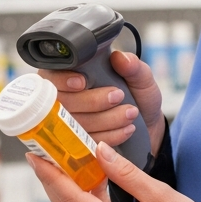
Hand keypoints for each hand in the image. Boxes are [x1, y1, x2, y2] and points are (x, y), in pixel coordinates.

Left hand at [29, 140, 200, 201]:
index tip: (37, 157)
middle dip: (52, 182)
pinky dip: (84, 199)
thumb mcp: (160, 195)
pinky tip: (88, 179)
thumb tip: (100, 151)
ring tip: (61, 162)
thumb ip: (126, 173)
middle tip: (42, 154)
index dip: (52, 177)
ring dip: (66, 190)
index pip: (73, 200)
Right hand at [38, 50, 165, 154]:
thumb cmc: (138, 95)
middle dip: (92, 100)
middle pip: (63, 102)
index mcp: (74, 75)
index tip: (82, 82)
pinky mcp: (80, 143)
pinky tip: (127, 129)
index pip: (53, 77)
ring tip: (130, 113)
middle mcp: (67, 99)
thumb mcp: (140, 77)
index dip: (63, 80)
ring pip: (76, 124)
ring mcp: (71, 124)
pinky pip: (87, 142)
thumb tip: (120, 58)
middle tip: (118, 96)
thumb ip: (133, 66)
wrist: (147, 122)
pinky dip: (109, 135)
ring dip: (105, 119)